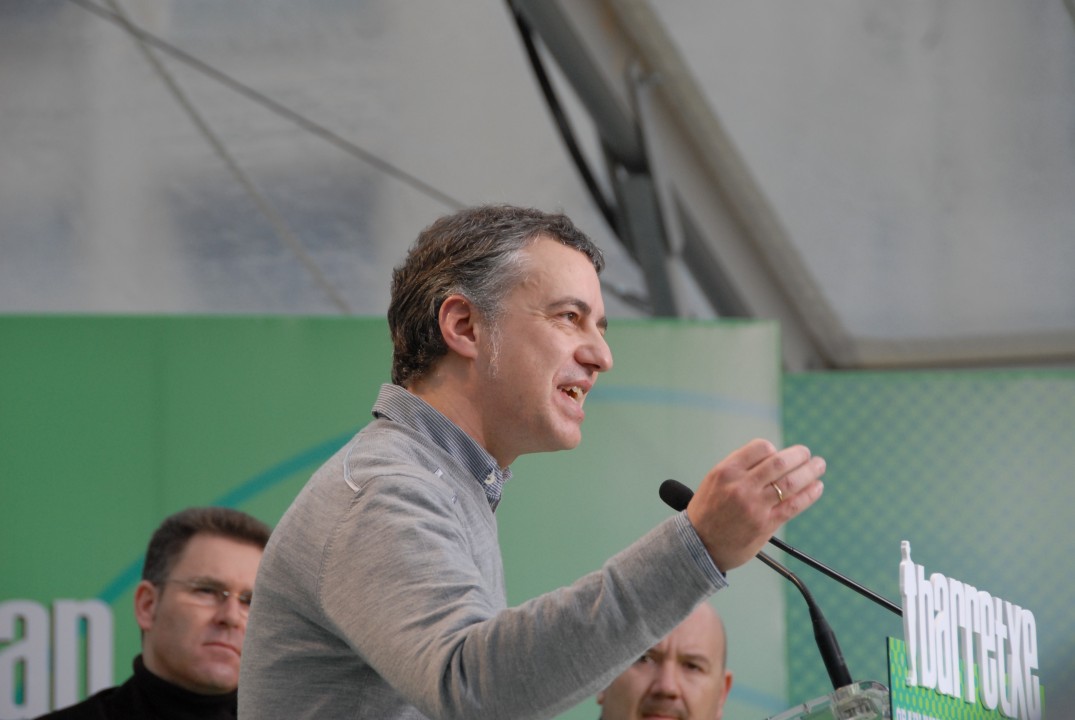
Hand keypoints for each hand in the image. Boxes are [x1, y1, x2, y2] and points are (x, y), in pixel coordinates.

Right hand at [686, 439, 824, 572]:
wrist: (699, 545)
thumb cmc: (708, 511)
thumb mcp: (714, 481)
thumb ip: (740, 469)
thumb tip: (773, 459)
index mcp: (726, 471)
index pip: (760, 448)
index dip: (775, 450)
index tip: (780, 455)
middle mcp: (740, 486)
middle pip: (779, 463)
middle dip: (799, 455)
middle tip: (808, 454)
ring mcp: (754, 506)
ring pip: (790, 483)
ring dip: (810, 472)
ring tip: (818, 466)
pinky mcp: (765, 524)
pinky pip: (793, 505)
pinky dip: (809, 494)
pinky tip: (817, 487)